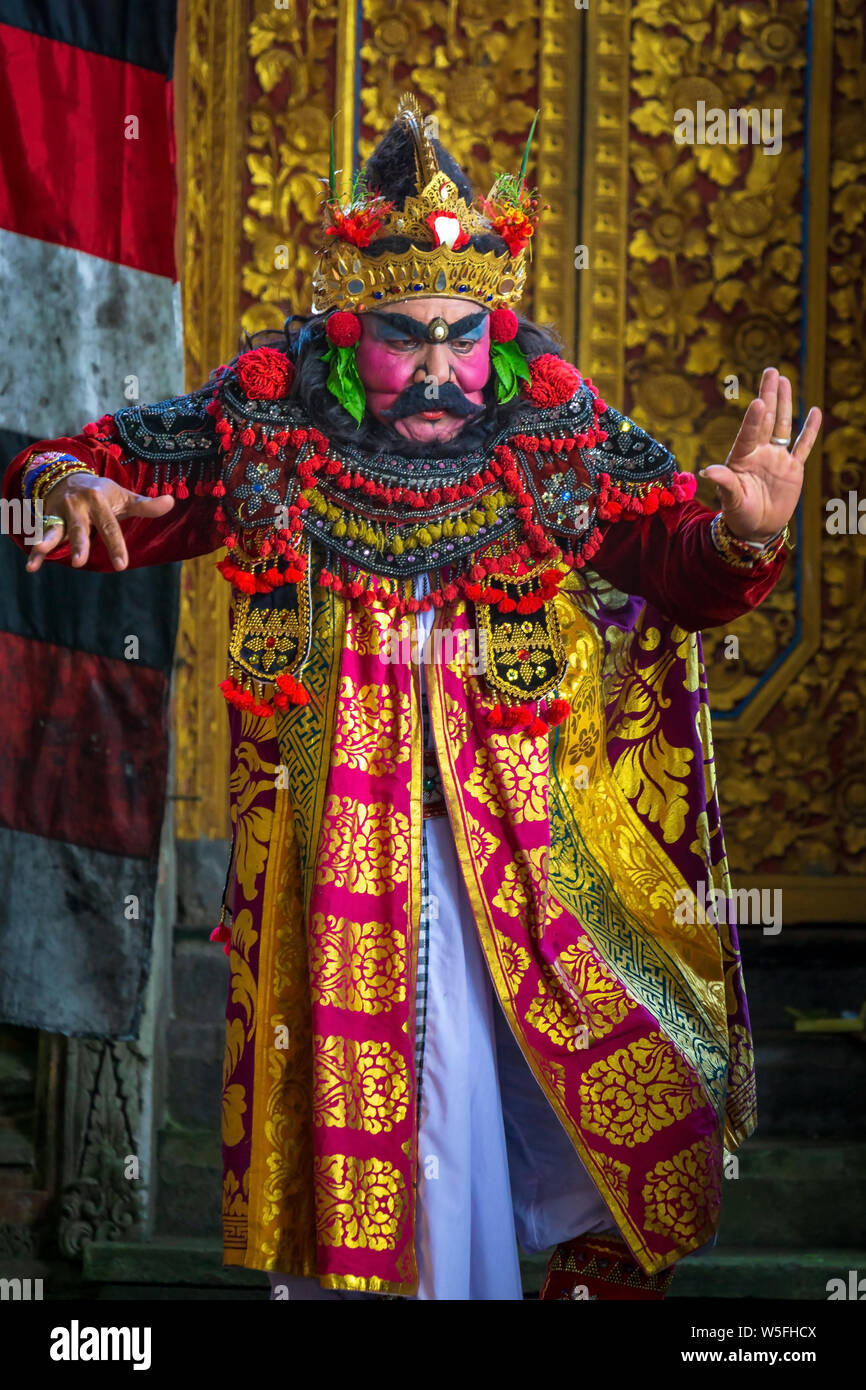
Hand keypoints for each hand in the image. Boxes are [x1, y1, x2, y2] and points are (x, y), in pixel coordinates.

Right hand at [26, 474, 174, 572]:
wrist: (67, 476)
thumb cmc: (101, 493)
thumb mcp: (123, 497)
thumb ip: (145, 505)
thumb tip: (171, 502)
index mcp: (98, 500)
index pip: (110, 526)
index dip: (115, 546)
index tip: (121, 565)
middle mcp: (78, 506)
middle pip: (80, 527)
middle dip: (79, 543)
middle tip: (80, 562)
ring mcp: (60, 512)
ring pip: (55, 529)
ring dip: (47, 540)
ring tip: (41, 551)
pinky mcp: (47, 520)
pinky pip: (40, 535)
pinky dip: (35, 552)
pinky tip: (32, 567)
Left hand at [699, 367, 821, 542]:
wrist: (756, 527)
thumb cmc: (739, 514)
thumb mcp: (731, 499)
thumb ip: (724, 483)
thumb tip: (707, 471)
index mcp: (742, 458)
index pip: (749, 434)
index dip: (753, 419)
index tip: (757, 401)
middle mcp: (759, 452)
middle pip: (766, 420)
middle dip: (768, 395)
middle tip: (771, 371)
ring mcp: (777, 458)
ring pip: (783, 425)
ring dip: (784, 404)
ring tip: (784, 380)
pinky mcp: (793, 467)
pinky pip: (803, 446)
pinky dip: (809, 430)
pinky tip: (814, 412)